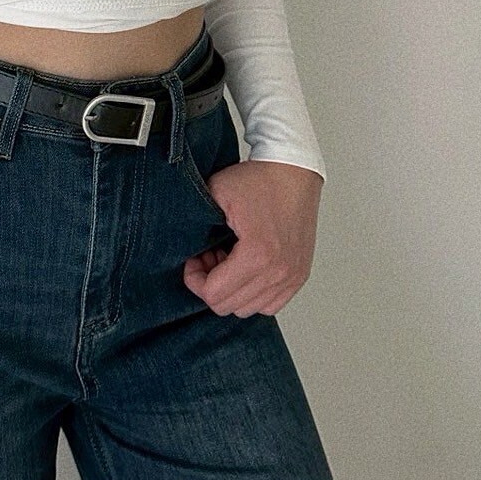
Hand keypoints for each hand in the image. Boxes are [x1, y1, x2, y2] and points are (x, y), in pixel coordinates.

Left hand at [182, 159, 323, 316]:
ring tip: (228, 261)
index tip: (194, 259)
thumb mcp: (216, 193)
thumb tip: (181, 245)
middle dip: (211, 284)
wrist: (293, 170)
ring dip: (233, 289)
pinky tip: (246, 268)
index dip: (195, 279)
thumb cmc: (259, 180)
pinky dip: (253, 293)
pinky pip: (270, 304)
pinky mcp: (299, 274)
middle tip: (209, 257)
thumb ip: (194, 222)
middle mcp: (279, 271)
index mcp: (257, 254)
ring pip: (249, 309)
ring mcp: (292, 275)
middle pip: (230, 306)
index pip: (214, 295)